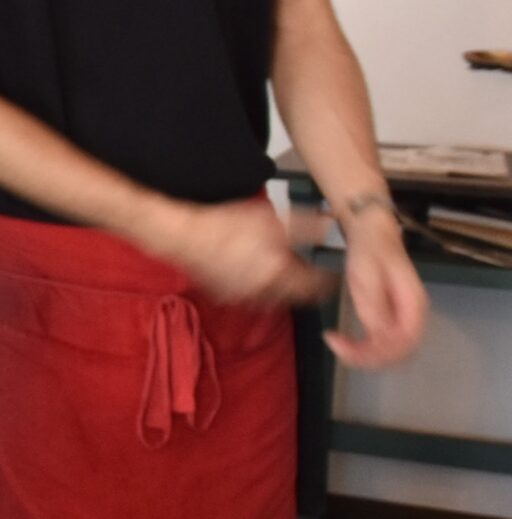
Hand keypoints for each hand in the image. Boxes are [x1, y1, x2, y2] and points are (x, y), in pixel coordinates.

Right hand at [149, 199, 334, 308]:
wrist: (184, 236)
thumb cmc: (226, 227)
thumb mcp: (272, 220)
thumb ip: (305, 226)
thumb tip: (330, 225)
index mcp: (279, 275)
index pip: (314, 286)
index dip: (327, 281)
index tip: (333, 276)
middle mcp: (263, 291)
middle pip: (293, 296)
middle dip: (303, 287)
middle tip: (310, 276)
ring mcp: (241, 296)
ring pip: (270, 298)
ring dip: (280, 289)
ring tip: (282, 275)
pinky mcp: (224, 294)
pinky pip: (248, 295)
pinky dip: (257, 288)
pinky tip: (253, 274)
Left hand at [327, 211, 427, 368]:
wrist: (373, 233)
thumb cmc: (371, 249)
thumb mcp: (367, 274)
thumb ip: (374, 304)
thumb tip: (379, 334)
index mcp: (414, 304)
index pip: (405, 342)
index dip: (377, 352)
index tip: (345, 346)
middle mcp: (412, 316)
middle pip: (399, 352)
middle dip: (368, 357)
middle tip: (336, 346)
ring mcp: (402, 318)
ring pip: (390, 352)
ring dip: (364, 356)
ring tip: (337, 344)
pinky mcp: (389, 318)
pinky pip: (381, 343)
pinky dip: (363, 348)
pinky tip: (343, 341)